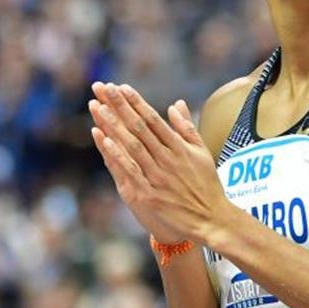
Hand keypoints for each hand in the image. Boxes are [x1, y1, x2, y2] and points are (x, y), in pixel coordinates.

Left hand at [88, 82, 228, 246]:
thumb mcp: (202, 152)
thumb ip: (187, 127)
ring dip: (114, 126)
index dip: (136, 102)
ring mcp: (156, 176)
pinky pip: (130, 171)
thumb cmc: (206, 186)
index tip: (122, 87)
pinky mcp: (148, 195)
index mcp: (179, 147)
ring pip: (131, 146)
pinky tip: (105, 141)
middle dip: (120, 106)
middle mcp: (167, 159)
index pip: (153, 119)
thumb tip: (176, 104)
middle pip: (139, 127)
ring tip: (98, 108)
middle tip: (104, 88)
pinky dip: (117, 156)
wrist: (210, 220)